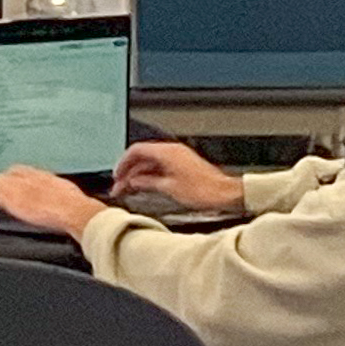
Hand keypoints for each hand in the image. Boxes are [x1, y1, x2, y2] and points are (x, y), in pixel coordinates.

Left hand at [0, 166, 106, 236]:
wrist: (74, 211)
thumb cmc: (77, 206)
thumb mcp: (69, 193)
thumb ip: (61, 193)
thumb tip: (67, 201)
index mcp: (42, 175)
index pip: (20, 170)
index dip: (12, 176)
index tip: (9, 180)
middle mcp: (28, 178)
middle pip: (6, 175)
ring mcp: (19, 188)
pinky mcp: (12, 200)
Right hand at [107, 140, 239, 213]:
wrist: (226, 194)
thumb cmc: (204, 191)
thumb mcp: (169, 188)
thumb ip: (147, 182)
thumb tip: (134, 182)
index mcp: (167, 152)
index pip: (136, 151)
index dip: (123, 163)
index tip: (117, 175)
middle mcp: (172, 151)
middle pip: (142, 156)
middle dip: (129, 170)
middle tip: (120, 185)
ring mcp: (178, 158)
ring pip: (151, 163)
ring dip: (139, 174)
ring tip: (130, 189)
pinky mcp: (184, 166)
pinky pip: (161, 167)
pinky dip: (151, 176)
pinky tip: (146, 187)